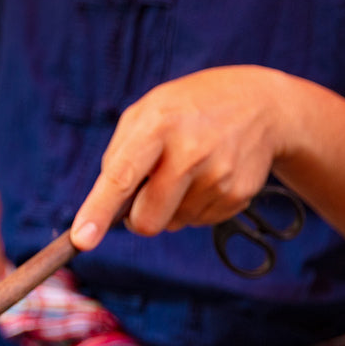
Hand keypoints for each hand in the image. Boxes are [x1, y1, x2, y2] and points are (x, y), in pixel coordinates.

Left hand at [70, 66, 289, 249]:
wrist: (262, 105)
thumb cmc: (188, 111)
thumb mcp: (148, 112)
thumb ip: (119, 155)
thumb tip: (105, 208)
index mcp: (157, 126)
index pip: (121, 176)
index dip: (98, 211)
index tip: (81, 240)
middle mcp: (189, 153)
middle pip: (147, 221)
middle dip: (140, 216)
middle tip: (151, 187)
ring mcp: (218, 176)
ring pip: (172, 224)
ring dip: (172, 206)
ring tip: (190, 168)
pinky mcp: (238, 195)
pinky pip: (197, 222)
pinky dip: (195, 205)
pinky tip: (209, 174)